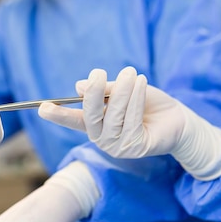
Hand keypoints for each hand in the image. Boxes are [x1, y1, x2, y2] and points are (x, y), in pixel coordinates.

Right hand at [39, 67, 220, 179]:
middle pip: (90, 118)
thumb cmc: (149, 103)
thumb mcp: (125, 90)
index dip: (58, 114)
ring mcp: (118, 147)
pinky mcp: (135, 148)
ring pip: (113, 117)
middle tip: (99, 74)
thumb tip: (79, 87)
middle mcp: (103, 139)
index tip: (42, 108)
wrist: (179, 119)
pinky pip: (131, 121)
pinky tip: (141, 83)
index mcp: (97, 124)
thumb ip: (106, 91)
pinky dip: (136, 99)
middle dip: (93, 95)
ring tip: (132, 73)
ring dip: (122, 92)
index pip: (74, 120)